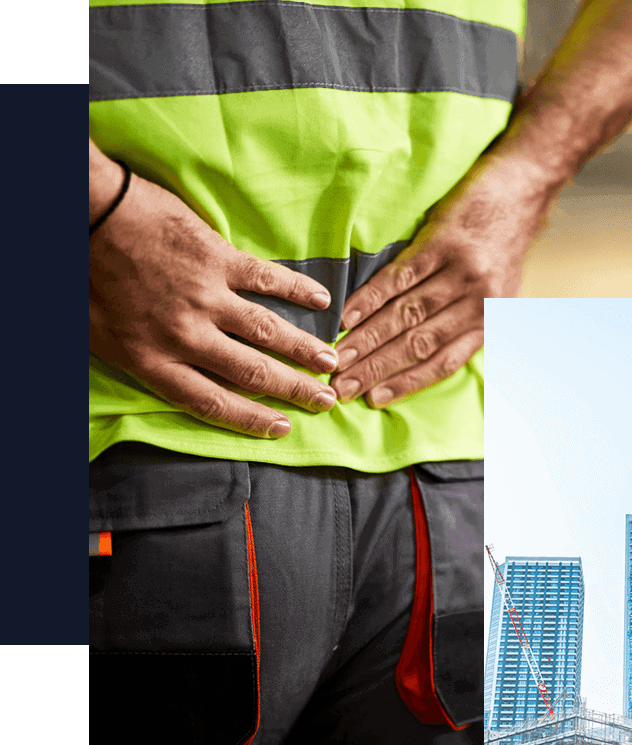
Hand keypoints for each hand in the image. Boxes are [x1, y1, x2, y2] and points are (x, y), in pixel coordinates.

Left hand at [89, 147, 339, 437]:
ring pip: (267, 332)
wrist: (83, 212)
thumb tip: (176, 379)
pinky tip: (321, 300)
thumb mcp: (97, 337)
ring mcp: (206, 296)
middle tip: (325, 400)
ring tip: (332, 362)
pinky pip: (266, 278)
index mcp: (153, 360)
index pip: (213, 403)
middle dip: (294, 390)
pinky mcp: (218, 258)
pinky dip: (296, 290)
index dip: (252, 420)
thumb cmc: (85, 276)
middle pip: (251, 373)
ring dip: (304, 349)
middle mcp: (186, 335)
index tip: (283, 428)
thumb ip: (142, 360)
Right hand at [331, 153, 548, 406]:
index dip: (405, 383)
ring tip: (339, 356)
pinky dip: (373, 298)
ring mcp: (460, 272)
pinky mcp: (444, 242)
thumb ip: (467, 323)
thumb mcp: (498, 291)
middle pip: (417, 344)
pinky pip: (402, 277)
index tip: (373, 399)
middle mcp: (476, 302)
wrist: (523, 186)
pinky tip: (349, 314)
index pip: (442, 362)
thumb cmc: (504, 244)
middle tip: (342, 387)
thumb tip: (425, 355)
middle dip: (376, 369)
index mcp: (488, 320)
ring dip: (368, 339)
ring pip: (407, 315)